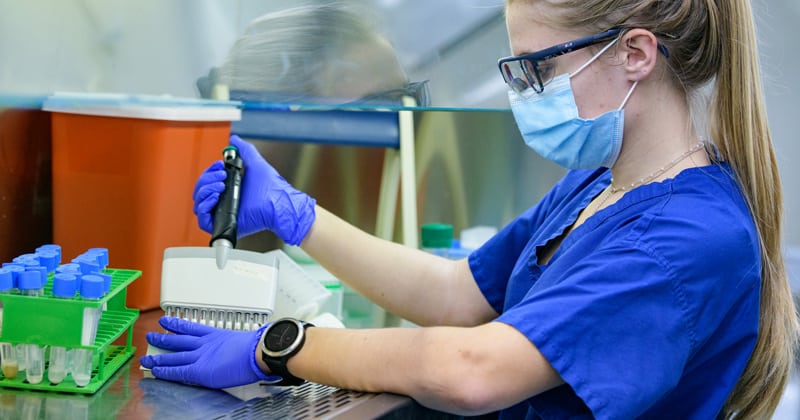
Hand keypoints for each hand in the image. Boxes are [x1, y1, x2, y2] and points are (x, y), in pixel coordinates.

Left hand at [139, 317, 279, 388]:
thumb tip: (244, 341)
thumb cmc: (256, 348)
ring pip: (174, 355)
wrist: (257, 352)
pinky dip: (165, 371)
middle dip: (164, 337)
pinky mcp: (199, 370)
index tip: (168, 321)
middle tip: (153, 335)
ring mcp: (200, 356)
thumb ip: (236, 341)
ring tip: (147, 356)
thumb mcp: (243, 340)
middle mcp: (205, 344)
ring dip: (159, 356)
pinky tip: (156, 371)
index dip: (178, 324)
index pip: (191, 328)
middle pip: (179, 339)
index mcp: (215, 335)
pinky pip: (177, 370)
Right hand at [193, 134, 316, 244]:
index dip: (209, 172)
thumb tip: (234, 139)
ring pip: (198, 204)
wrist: (277, 203)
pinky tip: (215, 197)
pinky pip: (202, 220)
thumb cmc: (272, 187)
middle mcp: (225, 201)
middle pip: (200, 191)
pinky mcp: (224, 224)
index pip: (207, 182)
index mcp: (230, 189)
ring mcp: (223, 213)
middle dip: (206, 179)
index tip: (219, 165)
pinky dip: (204, 206)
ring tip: (221, 186)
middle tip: (222, 175)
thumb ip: (244, 150)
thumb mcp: (255, 163)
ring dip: (205, 190)